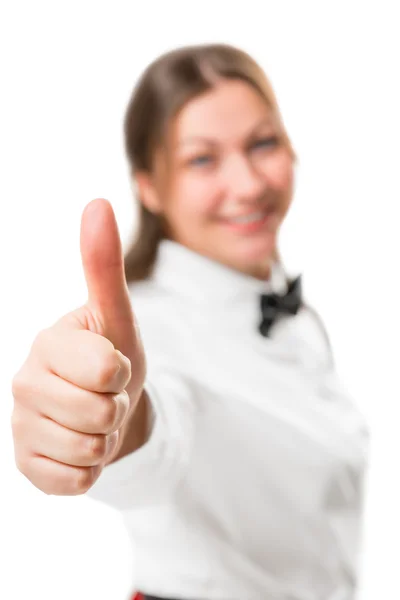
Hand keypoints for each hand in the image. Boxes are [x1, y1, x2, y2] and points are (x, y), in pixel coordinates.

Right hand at [11, 199, 145, 494]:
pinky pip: (74, 482)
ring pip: (88, 450)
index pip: (106, 369)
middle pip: (98, 412)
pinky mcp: (26, 465)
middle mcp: (24, 382)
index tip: (111, 365)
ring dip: (106, 439)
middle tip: (106, 397)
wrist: (107, 406)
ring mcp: (21, 426)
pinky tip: (80, 448)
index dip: (122, 373)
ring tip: (94, 420)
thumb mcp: (117, 315)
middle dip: (116, 408)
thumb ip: (103, 264)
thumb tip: (97, 201)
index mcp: (47, 343)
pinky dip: (91, 470)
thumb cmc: (112, 357)